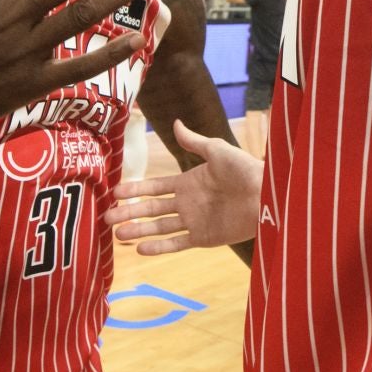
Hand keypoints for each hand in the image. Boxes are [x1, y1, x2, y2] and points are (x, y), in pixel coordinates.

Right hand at [109, 120, 263, 253]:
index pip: (155, 187)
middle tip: (106, 217)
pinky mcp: (204, 238)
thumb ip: (194, 142)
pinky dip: (159, 247)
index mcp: (188, 182)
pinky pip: (177, 243)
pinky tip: (140, 249)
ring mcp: (194, 221)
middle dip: (129, 212)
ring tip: (117, 234)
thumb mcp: (217, 150)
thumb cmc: (244, 169)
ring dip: (138, 230)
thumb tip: (176, 122)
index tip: (115, 192)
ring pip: (159, 227)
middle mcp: (187, 203)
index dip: (135, 190)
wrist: (265, 194)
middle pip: (151, 209)